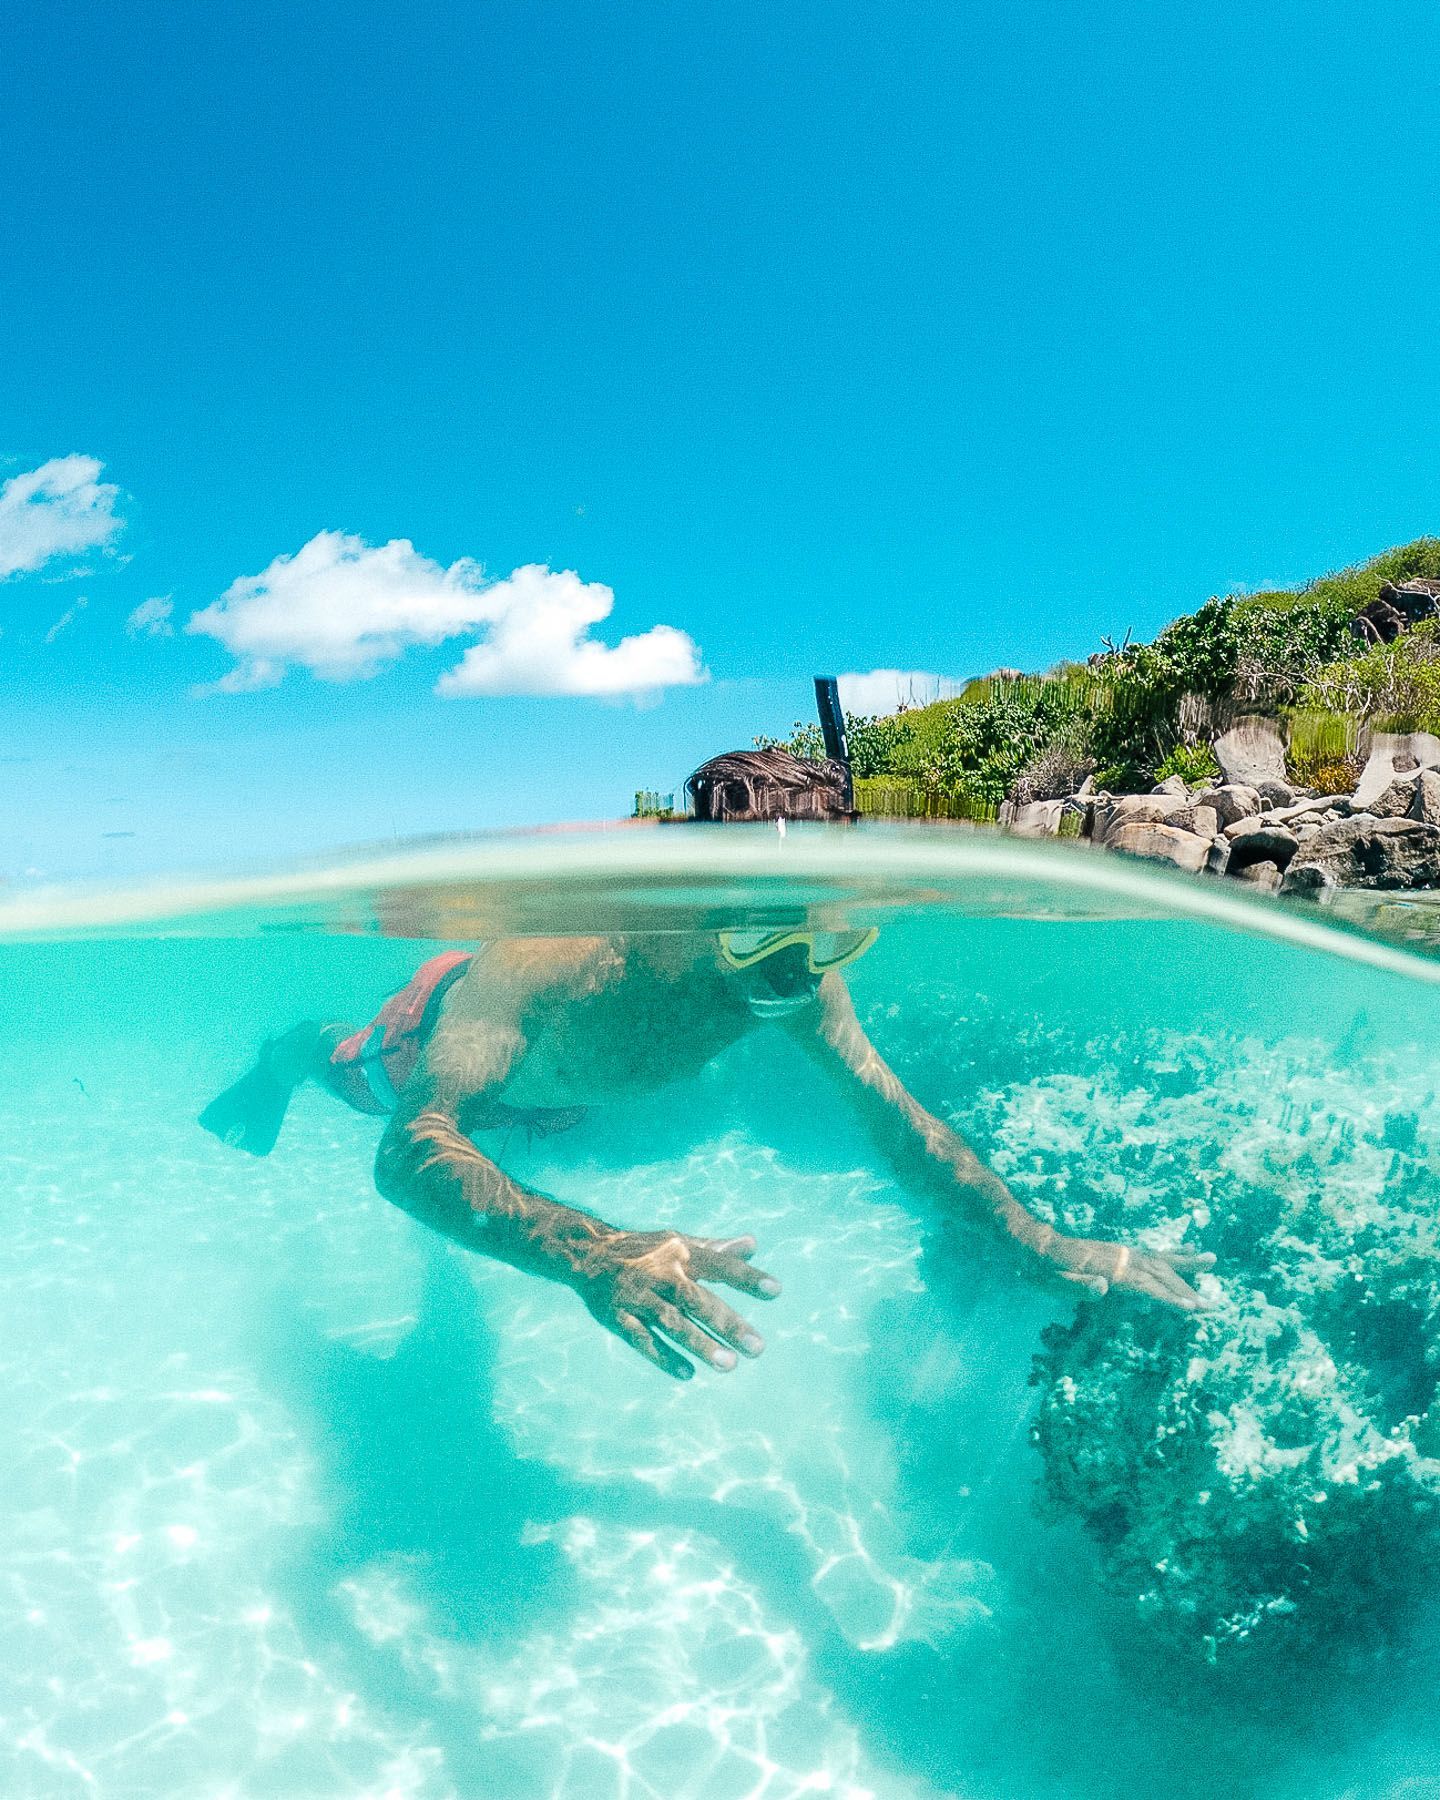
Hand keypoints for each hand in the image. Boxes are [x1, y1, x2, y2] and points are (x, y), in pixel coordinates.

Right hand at [570, 1229, 780, 1379]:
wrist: (587, 1253)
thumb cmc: (645, 1250)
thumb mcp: (679, 1243)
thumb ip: (717, 1248)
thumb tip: (753, 1244)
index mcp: (680, 1253)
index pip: (719, 1264)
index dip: (746, 1276)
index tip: (776, 1290)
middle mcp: (661, 1274)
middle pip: (698, 1300)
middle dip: (728, 1324)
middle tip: (758, 1348)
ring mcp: (638, 1297)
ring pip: (672, 1323)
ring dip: (700, 1344)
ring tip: (729, 1365)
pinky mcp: (618, 1317)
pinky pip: (642, 1339)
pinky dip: (663, 1357)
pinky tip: (687, 1373)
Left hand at [1043, 1232, 1215, 1311]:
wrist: (1032, 1243)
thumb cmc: (1039, 1269)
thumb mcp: (1051, 1282)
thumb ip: (1077, 1286)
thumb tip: (1103, 1287)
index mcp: (1105, 1267)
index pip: (1143, 1284)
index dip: (1166, 1297)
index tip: (1190, 1308)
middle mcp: (1118, 1256)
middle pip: (1158, 1272)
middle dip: (1185, 1288)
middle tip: (1210, 1305)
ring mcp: (1121, 1251)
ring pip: (1159, 1258)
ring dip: (1186, 1263)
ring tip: (1212, 1260)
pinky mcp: (1120, 1251)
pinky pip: (1152, 1251)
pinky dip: (1172, 1251)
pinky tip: (1188, 1249)